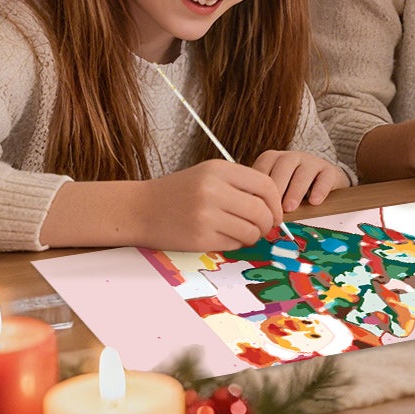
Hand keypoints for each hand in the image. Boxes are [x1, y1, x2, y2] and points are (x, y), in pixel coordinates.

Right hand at [140, 160, 285, 250]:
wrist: (139, 209)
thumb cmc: (178, 192)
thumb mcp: (208, 174)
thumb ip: (240, 183)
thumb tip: (274, 204)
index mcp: (219, 170)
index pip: (265, 185)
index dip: (276, 202)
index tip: (275, 212)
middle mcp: (213, 190)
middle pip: (261, 210)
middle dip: (268, 223)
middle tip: (264, 227)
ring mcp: (206, 215)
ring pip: (251, 230)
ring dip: (253, 235)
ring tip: (243, 232)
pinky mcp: (199, 238)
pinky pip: (234, 244)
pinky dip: (236, 243)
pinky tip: (225, 237)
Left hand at [252, 150, 346, 211]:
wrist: (322, 183)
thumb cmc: (291, 191)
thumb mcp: (276, 191)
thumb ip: (265, 198)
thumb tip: (253, 216)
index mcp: (273, 159)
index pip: (263, 168)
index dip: (260, 188)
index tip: (258, 207)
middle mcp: (291, 157)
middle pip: (283, 167)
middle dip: (277, 188)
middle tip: (273, 209)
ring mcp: (312, 161)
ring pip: (303, 172)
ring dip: (295, 191)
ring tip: (290, 208)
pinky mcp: (329, 170)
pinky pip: (325, 177)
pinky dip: (319, 190)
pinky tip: (314, 202)